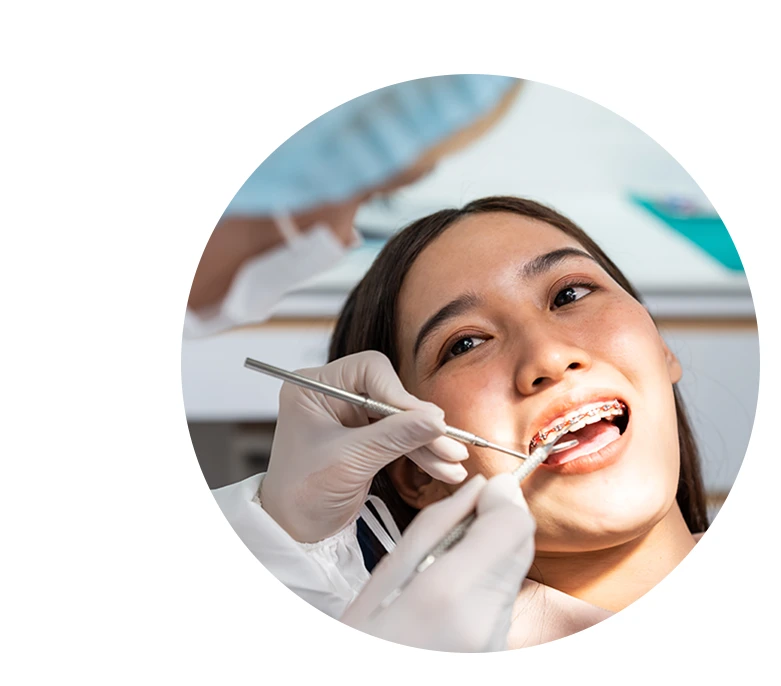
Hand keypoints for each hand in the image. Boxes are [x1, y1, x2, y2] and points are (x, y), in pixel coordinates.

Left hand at [260, 351, 468, 542]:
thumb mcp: (349, 461)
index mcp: (314, 387)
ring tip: (454, 462)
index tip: (428, 420)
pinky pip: (400, 437)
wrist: (294, 531)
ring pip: (400, 418)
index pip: (368, 370)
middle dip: (420, 422)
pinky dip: (421, 453)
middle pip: (389, 393)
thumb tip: (437, 420)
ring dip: (428, 441)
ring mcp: (350, 416)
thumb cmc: (302, 494)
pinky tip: (444, 468)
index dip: (399, 393)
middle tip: (451, 443)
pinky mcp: (365, 437)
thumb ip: (394, 437)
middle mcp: (332, 394)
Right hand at [340, 473, 534, 651]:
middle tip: (452, 532)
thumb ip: (440, 522)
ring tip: (440, 576)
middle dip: (495, 525)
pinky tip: (448, 603)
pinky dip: (482, 590)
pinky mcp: (498, 653)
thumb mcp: (386, 572)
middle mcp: (485, 621)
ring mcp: (496, 643)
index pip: (513, 524)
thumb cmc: (364, 638)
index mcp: (450, 592)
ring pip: (513, 574)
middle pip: (520, 546)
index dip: (501, 499)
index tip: (481, 494)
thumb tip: (483, 487)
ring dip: (487, 560)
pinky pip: (502, 604)